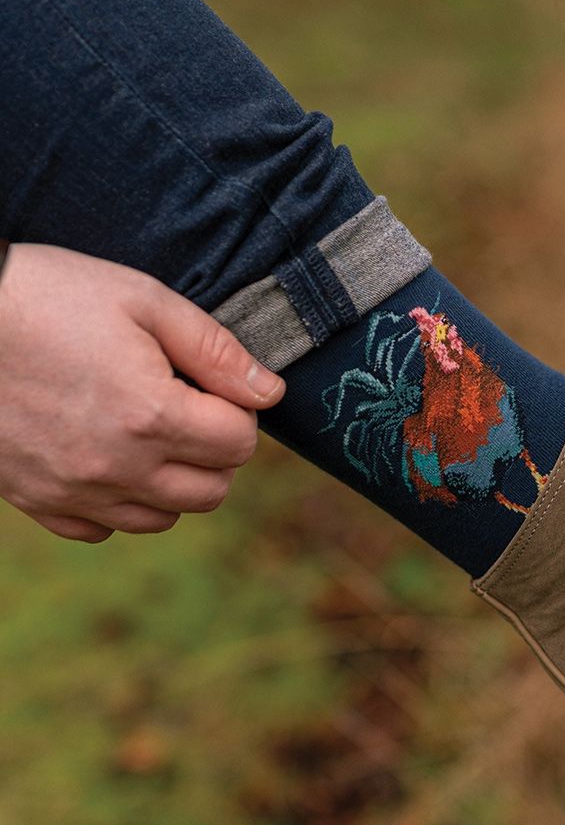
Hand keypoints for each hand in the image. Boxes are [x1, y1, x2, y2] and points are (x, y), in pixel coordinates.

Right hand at [0, 244, 284, 542]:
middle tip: (188, 407)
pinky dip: (118, 503)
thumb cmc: (47, 295)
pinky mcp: (35, 500)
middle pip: (212, 490)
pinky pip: (101, 529)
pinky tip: (107, 455)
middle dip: (216, 451)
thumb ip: (217, 352)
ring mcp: (72, 490)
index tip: (210, 385)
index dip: (238, 411)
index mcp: (150, 415)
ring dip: (174, 481)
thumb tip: (270, 392)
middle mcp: (116, 466)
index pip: (240, 443)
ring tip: (149, 430)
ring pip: (163, 518)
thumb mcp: (144, 301)